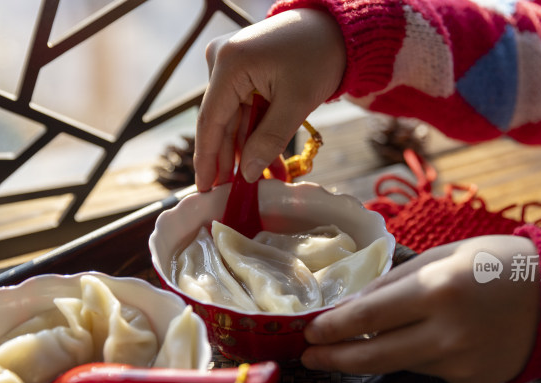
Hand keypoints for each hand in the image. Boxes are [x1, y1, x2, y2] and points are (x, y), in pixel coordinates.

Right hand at [194, 8, 345, 190]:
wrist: (336, 29)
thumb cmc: (319, 56)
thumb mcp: (296, 103)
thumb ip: (269, 140)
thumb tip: (247, 175)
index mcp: (229, 65)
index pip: (210, 121)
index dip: (207, 159)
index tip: (203, 190)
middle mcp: (222, 62)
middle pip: (221, 123)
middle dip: (233, 160)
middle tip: (235, 195)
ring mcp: (231, 66)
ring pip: (234, 120)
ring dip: (249, 150)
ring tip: (263, 182)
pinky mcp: (243, 72)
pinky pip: (244, 110)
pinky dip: (257, 134)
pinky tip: (269, 161)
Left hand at [302, 236, 540, 382]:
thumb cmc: (502, 263)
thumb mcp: (446, 255)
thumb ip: (398, 280)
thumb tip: (354, 303)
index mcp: (440, 291)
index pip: (369, 316)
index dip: (334, 327)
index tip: (310, 331)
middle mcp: (449, 334)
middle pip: (375, 356)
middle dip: (336, 357)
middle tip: (310, 356)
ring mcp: (462, 364)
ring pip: (402, 362)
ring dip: (384, 349)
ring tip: (386, 329)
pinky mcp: (472, 382)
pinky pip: (430, 370)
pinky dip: (423, 354)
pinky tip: (443, 335)